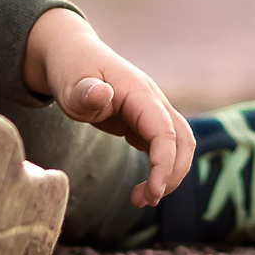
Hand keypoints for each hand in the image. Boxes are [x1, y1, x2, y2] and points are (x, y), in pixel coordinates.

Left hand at [21, 7, 194, 207]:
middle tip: (145, 200)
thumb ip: (85, 93)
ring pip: (179, 145)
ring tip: (142, 199)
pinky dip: (160, 170)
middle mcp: (153, 101)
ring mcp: (151, 111)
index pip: (165, 132)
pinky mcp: (144, 121)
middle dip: (173, 174)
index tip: (154, 192)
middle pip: (184, 140)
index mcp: (140, 93)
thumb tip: (102, 95)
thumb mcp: (70, 84)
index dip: (165, 163)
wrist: (70, 55)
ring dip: (170, 174)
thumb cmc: (70, 70)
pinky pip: (164, 148)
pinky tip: (140, 189)